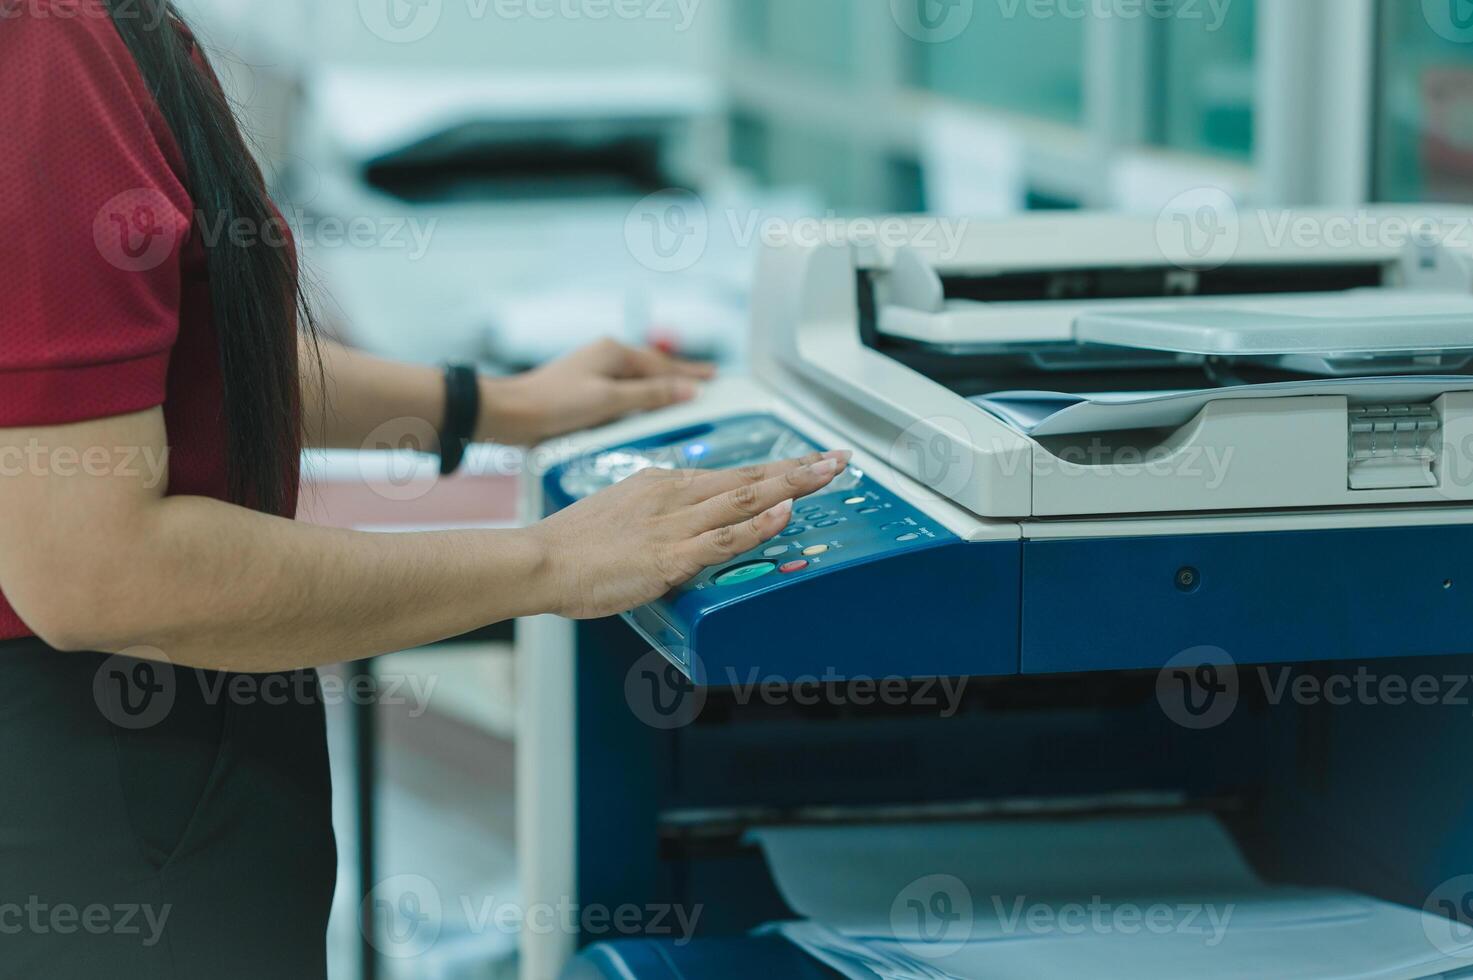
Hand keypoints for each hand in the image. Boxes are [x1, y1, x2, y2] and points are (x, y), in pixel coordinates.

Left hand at [479, 338, 715, 445]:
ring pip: (638, 377)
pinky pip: (624, 387)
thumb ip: (649, 396)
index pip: (663, 366)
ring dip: (661, 383)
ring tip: (682, 389)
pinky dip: (642, 393)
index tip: (714, 378)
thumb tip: (687, 390)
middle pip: (653, 367)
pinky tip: (644, 402)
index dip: (690, 374)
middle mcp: (606, 356)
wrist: (509, 413)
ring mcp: (594, 370)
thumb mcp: (609, 400)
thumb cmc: (555, 405)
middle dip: (680, 374)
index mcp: (614, 353)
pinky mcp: (584, 387)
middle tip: (707, 377)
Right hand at [529, 451, 849, 619]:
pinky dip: (757, 525)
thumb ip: (657, 517)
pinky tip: (785, 514)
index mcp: (664, 484)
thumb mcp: (621, 514)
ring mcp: (674, 524)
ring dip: (792, 485)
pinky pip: (722, 538)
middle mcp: (675, 495)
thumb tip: (683, 526)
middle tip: (840, 459)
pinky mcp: (669, 555)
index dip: (777, 470)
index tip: (809, 463)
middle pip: (750, 478)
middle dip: (800, 469)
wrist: (539, 559)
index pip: (733, 474)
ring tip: (828, 474)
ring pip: (745, 498)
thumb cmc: (572, 546)